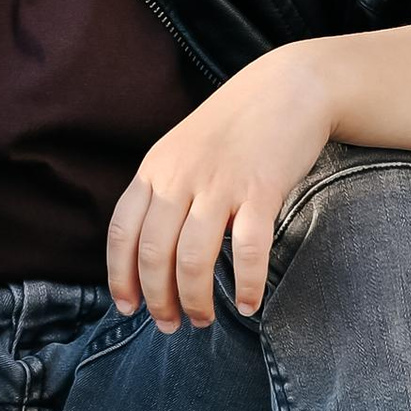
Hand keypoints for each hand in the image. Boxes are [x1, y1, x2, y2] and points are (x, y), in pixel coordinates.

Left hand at [109, 47, 335, 331]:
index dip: (121, 276)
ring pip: (195, 258)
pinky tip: (247, 304)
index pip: (122, 232)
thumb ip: (165, 190)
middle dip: (158, 298)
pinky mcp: (261, 189)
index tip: (127, 307)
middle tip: (170, 324)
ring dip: (195, 299)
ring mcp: (220, 183)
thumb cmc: (236, 125)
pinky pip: (247, 249)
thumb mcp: (183, 149)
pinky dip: (245, 284)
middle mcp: (181, 176)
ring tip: (203, 319)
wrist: (289, 86)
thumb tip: (152, 252)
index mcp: (156, 168)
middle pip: (155, 253)